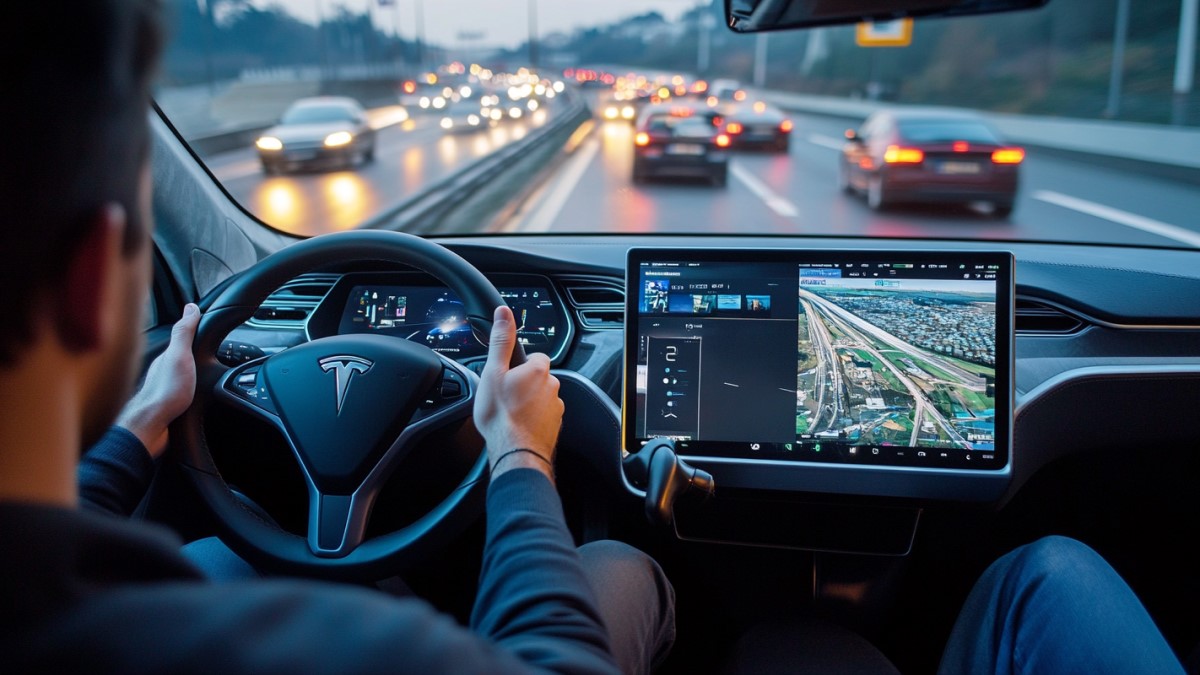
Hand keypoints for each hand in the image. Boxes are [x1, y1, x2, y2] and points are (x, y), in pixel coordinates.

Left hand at [116, 304, 200, 457]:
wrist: (152, 426)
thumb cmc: (165, 392)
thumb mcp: (179, 356)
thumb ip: (184, 333)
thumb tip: (190, 307)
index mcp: (166, 357)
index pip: (182, 338)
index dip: (194, 329)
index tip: (204, 319)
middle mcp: (163, 371)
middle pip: (179, 357)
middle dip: (190, 350)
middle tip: (206, 342)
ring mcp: (164, 389)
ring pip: (177, 375)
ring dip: (188, 371)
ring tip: (200, 366)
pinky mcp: (167, 407)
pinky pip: (178, 393)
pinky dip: (186, 389)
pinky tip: (191, 393)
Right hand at [473, 305, 561, 481]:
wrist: (515, 452)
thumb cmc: (502, 415)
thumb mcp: (493, 372)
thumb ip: (501, 341)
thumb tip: (504, 314)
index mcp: (538, 370)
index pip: (535, 357)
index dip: (519, 364)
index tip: (508, 374)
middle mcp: (553, 387)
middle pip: (538, 378)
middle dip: (524, 384)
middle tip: (505, 395)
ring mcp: (555, 408)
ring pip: (541, 398)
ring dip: (529, 402)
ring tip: (510, 413)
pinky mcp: (554, 426)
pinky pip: (543, 416)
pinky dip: (532, 419)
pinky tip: (518, 426)